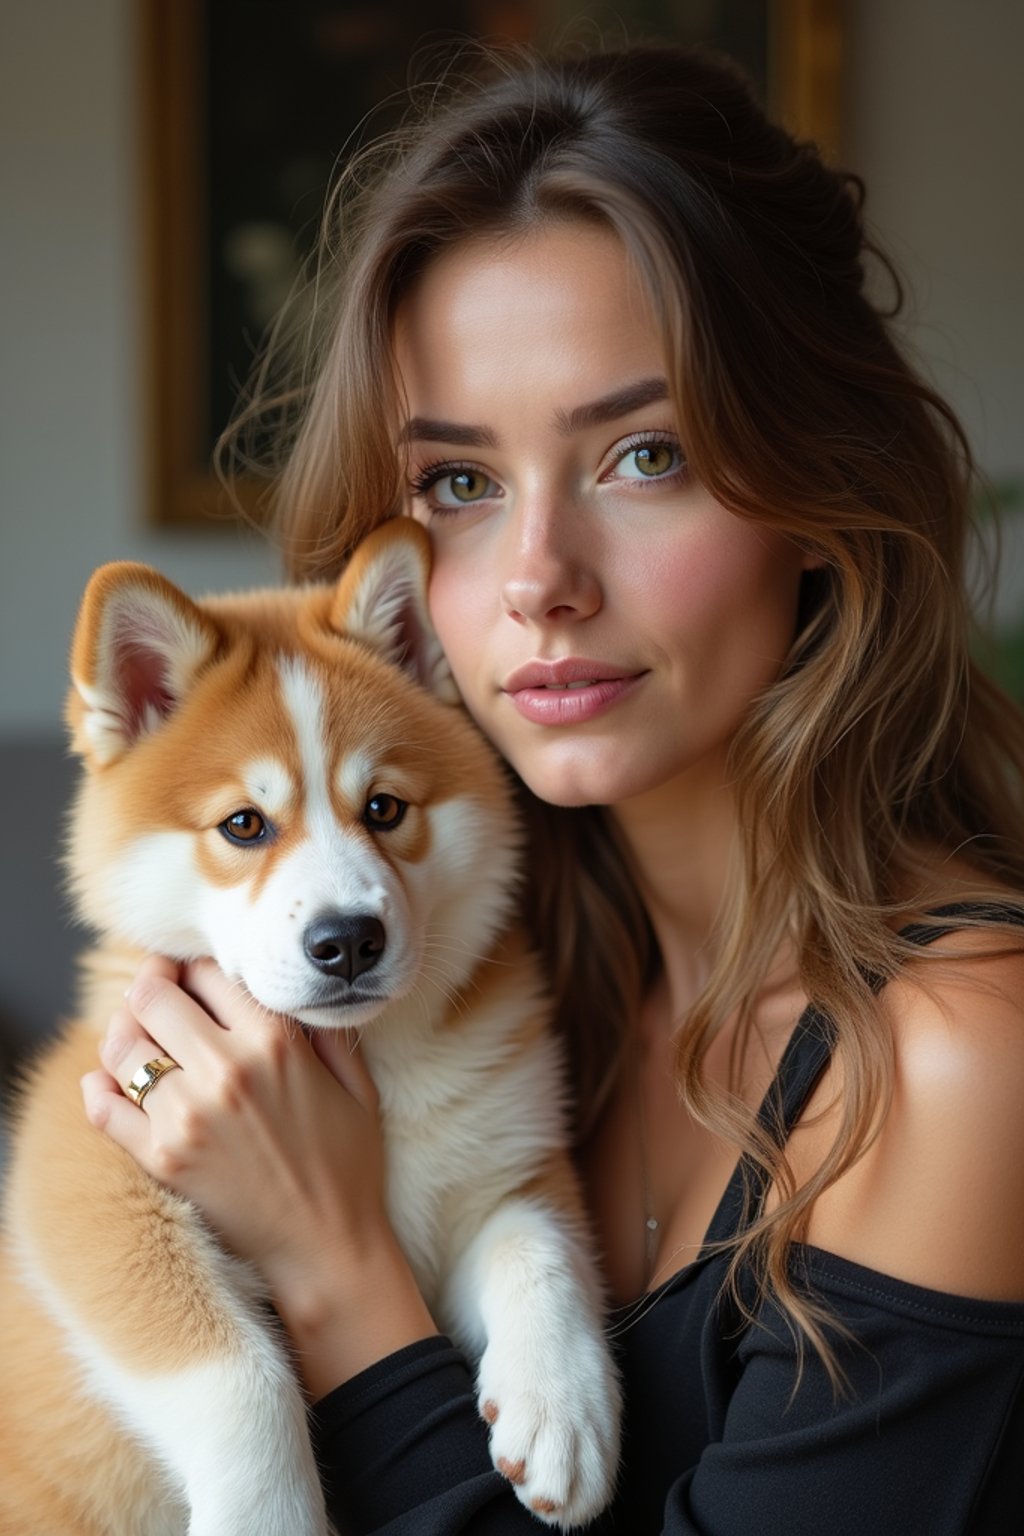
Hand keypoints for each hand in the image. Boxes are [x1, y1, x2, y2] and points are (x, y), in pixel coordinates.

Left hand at [81, 956, 438, 1393]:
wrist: (327, 1247)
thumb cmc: (348, 1164)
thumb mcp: (356, 1083)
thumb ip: (324, 1029)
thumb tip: (293, 992)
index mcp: (274, 1042)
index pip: (207, 974)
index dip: (195, 970)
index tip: (193, 978)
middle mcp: (224, 1069)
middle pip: (153, 998)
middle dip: (150, 986)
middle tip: (155, 992)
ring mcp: (186, 1115)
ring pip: (123, 1047)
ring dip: (124, 1032)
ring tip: (135, 1035)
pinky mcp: (161, 1158)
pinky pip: (105, 1109)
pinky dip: (98, 1089)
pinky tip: (106, 1082)